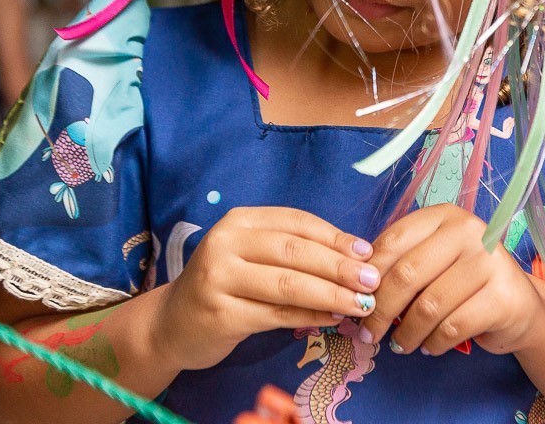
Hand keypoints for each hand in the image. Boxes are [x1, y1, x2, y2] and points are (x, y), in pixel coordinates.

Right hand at [151, 207, 379, 370]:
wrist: (172, 324)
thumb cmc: (225, 285)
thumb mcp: (253, 256)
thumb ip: (294, 252)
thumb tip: (355, 258)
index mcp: (239, 222)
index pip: (296, 223)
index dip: (335, 237)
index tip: (367, 253)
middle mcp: (226, 244)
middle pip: (295, 252)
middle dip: (339, 267)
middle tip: (372, 281)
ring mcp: (220, 279)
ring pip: (288, 285)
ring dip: (331, 294)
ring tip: (360, 303)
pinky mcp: (221, 314)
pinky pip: (277, 315)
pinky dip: (310, 318)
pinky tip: (332, 319)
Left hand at [361, 204, 543, 355]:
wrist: (520, 306)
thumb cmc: (464, 284)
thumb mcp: (432, 264)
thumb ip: (400, 267)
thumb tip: (354, 291)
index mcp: (444, 217)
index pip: (393, 241)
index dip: (368, 275)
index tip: (356, 301)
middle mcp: (469, 231)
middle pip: (407, 274)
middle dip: (380, 310)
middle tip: (369, 334)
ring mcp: (489, 262)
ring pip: (428, 306)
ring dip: (406, 333)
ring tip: (401, 344)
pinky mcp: (503, 297)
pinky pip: (452, 327)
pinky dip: (433, 343)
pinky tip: (429, 346)